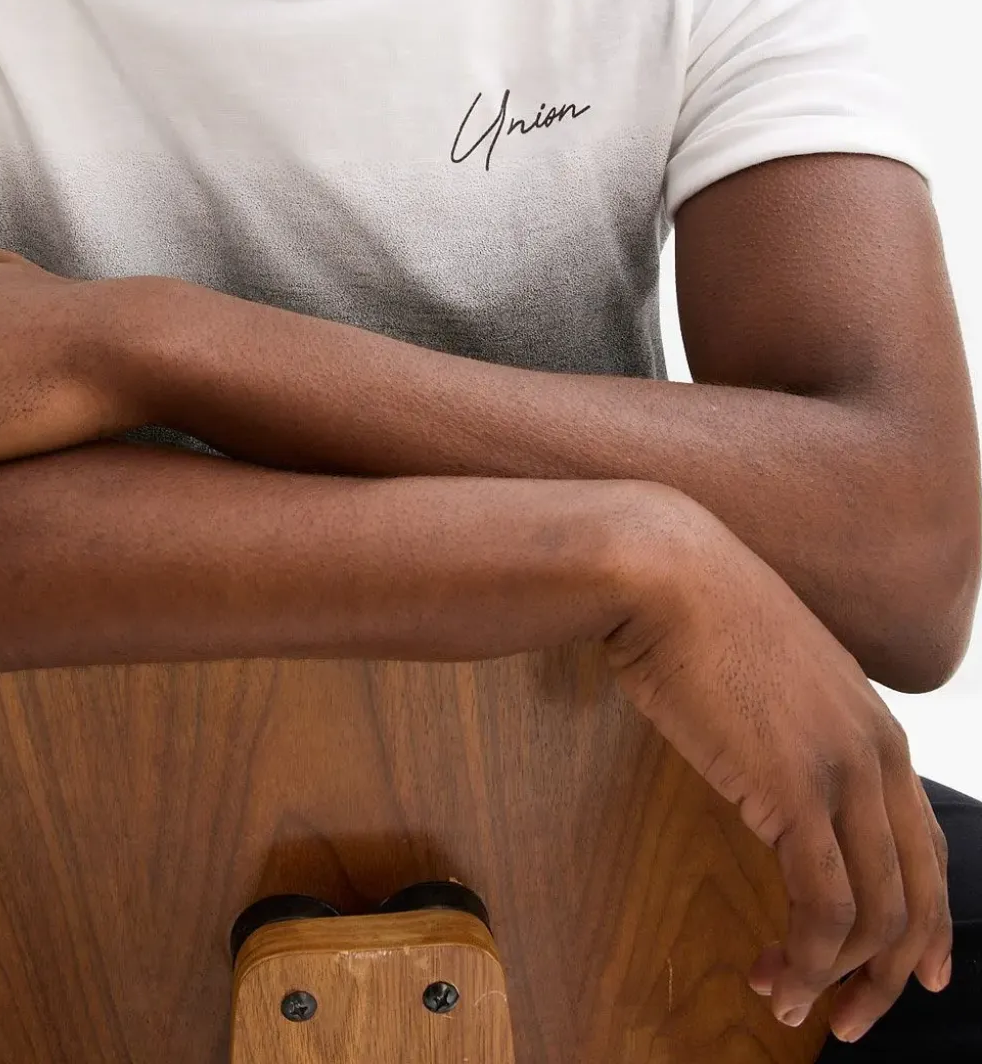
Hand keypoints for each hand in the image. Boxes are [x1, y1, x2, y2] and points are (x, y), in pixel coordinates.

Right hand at [604, 493, 951, 1046]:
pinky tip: (774, 974)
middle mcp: (878, 751)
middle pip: (917, 894)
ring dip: (836, 977)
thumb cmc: (693, 613)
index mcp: (876, 723)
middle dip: (891, 974)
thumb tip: (776, 776)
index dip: (927, 921)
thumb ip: (795, 728)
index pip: (927, 844)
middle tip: (848, 1018)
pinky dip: (805, 957)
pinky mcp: (797, 791)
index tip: (914, 975)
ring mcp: (843, 771)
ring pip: (875, 914)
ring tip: (786, 1001)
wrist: (662, 570)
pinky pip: (824, 905)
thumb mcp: (769, 673)